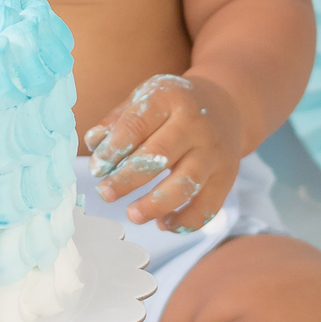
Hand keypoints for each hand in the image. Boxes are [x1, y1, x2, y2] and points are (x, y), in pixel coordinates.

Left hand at [84, 74, 241, 231]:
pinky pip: (208, 205)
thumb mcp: (144, 99)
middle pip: (159, 156)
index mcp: (169, 98)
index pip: (136, 125)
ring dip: (156, 204)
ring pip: (186, 184)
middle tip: (105, 194)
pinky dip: (185, 221)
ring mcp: (214, 151)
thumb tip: (94, 146)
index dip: (113, 150)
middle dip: (127, 179)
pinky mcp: (227, 176)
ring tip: (133, 215)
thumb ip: (117, 122)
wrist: (224, 105)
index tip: (97, 169)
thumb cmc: (172, 106)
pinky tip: (163, 223)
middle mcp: (195, 124)